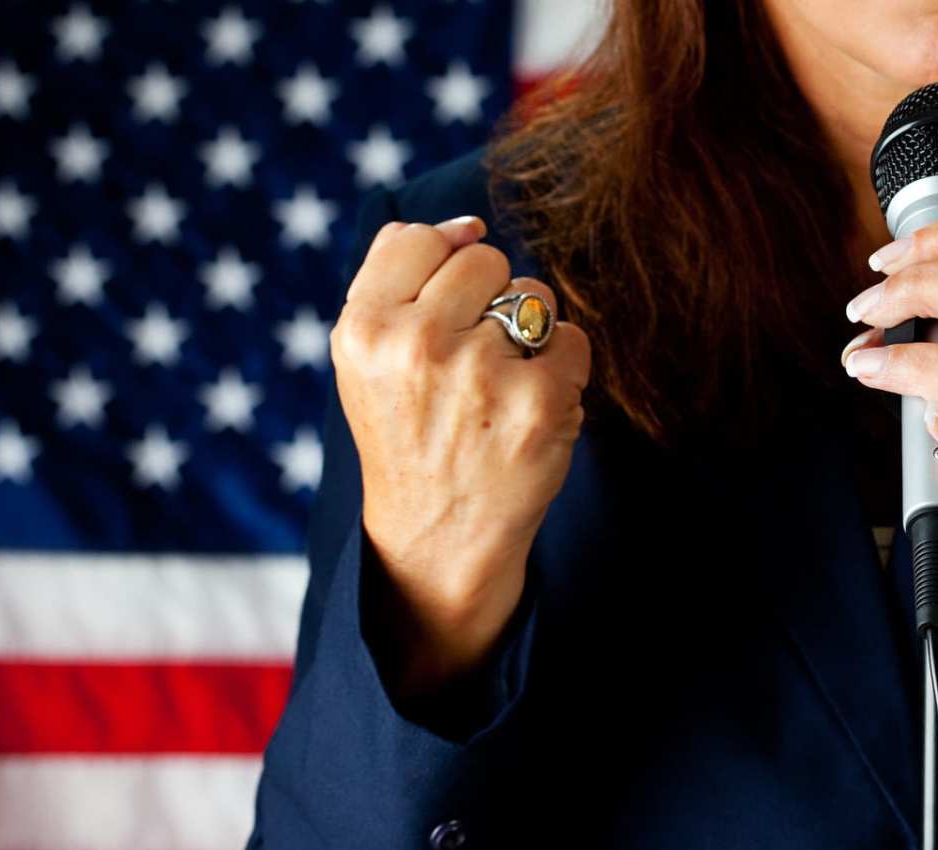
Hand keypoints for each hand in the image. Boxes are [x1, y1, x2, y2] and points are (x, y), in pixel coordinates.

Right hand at [332, 216, 590, 692]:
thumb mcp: (368, 358)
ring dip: (528, 337)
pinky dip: (563, 373)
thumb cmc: (409, 434)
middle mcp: (416, 345)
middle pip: (486, 259)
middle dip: (488, 303)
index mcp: (364, 328)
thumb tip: (469, 225)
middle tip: (470, 368)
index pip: (420, 237)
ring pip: (534, 297)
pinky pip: (574, 340)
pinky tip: (529, 414)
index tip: (440, 318)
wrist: (438, 537)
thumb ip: (400, 276)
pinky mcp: (539, 402)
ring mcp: (480, 373)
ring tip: (497, 393)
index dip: (442, 270)